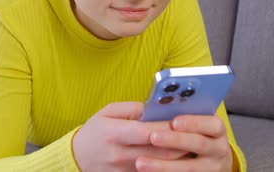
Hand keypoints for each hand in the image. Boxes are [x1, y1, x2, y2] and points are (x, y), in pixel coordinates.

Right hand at [72, 102, 188, 171]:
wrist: (76, 159)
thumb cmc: (94, 132)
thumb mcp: (107, 112)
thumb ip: (131, 108)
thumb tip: (154, 108)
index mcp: (115, 133)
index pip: (149, 131)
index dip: (169, 127)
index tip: (184, 120)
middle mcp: (120, 154)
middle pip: (159, 152)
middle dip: (181, 143)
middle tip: (197, 135)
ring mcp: (124, 170)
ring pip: (160, 166)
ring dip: (178, 157)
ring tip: (192, 146)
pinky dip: (166, 167)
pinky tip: (177, 159)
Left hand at [135, 114, 232, 171]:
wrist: (210, 160)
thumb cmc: (195, 133)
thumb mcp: (196, 123)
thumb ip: (182, 115)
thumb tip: (158, 109)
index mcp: (217, 129)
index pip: (211, 124)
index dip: (193, 122)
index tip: (173, 122)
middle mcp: (219, 149)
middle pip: (199, 144)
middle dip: (174, 140)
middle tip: (152, 137)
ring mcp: (211, 167)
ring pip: (188, 168)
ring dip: (163, 166)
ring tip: (140, 162)